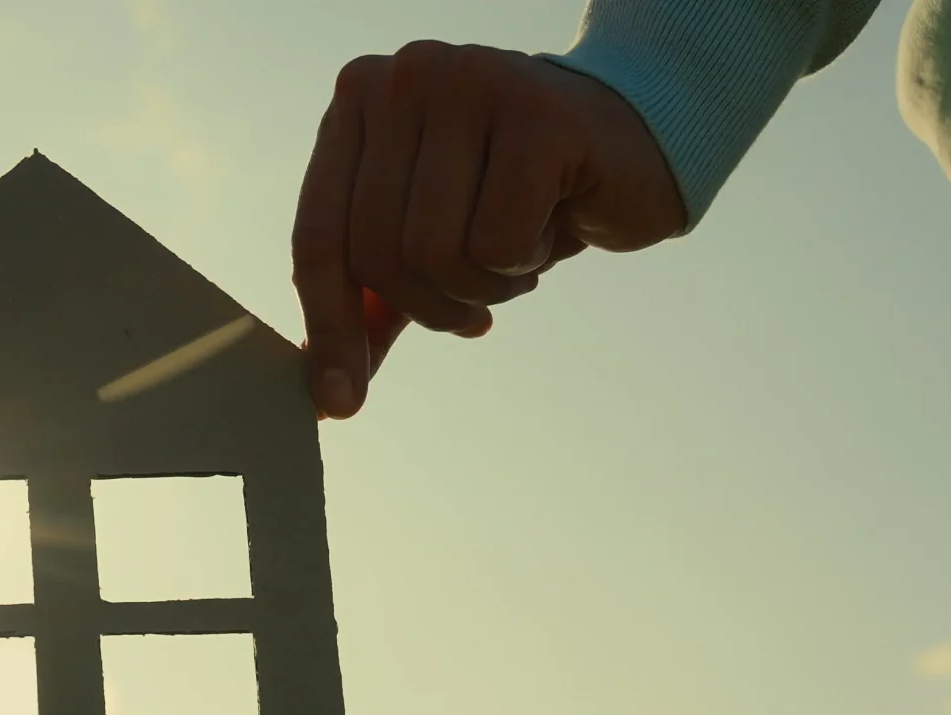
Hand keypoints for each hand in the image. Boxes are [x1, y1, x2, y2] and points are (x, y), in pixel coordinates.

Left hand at [292, 42, 685, 418]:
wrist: (634, 147)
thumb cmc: (520, 196)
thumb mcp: (429, 246)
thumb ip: (370, 304)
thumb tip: (326, 393)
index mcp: (359, 98)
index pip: (316, 235)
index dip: (329, 328)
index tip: (341, 404)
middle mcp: (404, 75)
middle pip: (373, 253)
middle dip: (429, 308)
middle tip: (477, 304)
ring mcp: (470, 82)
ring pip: (432, 253)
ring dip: (483, 285)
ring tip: (518, 250)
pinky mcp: (537, 113)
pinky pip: (497, 243)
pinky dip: (525, 260)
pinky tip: (554, 223)